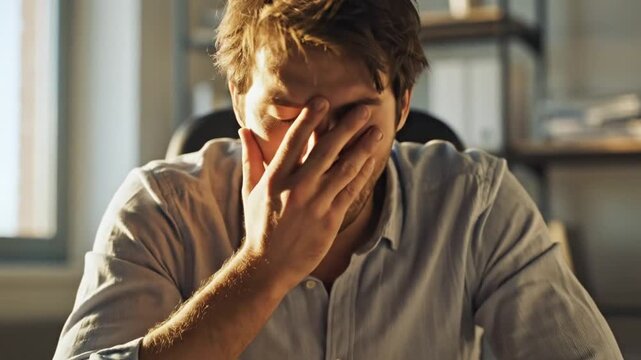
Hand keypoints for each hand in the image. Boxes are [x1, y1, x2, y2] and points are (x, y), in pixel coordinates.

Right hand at [237, 97, 382, 286]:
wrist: (268, 266)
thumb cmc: (259, 226)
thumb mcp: (250, 191)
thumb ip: (251, 159)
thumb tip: (243, 130)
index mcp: (275, 178)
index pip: (294, 141)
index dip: (310, 119)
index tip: (323, 100)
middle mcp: (296, 188)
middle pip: (326, 150)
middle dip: (347, 127)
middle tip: (363, 109)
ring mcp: (316, 204)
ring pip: (345, 169)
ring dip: (363, 148)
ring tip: (376, 132)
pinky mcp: (330, 219)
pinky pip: (351, 191)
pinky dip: (363, 173)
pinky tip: (372, 160)